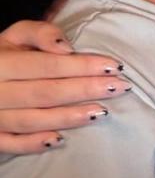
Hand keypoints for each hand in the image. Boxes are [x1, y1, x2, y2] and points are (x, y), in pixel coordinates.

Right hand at [0, 21, 125, 154]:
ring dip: (68, 118)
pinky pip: (11, 144)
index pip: (47, 65)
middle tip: (120, 87)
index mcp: (2, 63)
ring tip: (101, 112)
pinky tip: (60, 140)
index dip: (82, 66)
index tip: (114, 66)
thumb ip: (39, 33)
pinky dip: (34, 144)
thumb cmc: (2, 54)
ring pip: (32, 120)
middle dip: (86, 90)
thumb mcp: (14, 35)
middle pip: (46, 93)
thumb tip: (66, 48)